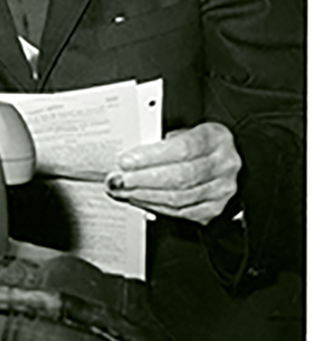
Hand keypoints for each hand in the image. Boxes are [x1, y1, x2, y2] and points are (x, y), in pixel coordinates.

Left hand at [105, 121, 240, 224]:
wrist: (219, 156)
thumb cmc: (195, 140)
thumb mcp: (182, 128)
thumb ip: (160, 138)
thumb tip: (127, 153)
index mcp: (214, 138)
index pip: (182, 149)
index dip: (151, 157)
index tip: (125, 161)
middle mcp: (223, 164)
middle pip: (180, 177)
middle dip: (142, 180)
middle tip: (117, 180)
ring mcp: (221, 189)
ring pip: (179, 198)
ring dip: (144, 196)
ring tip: (121, 190)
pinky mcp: (214, 208)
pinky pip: (181, 212)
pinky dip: (156, 206)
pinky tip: (138, 199)